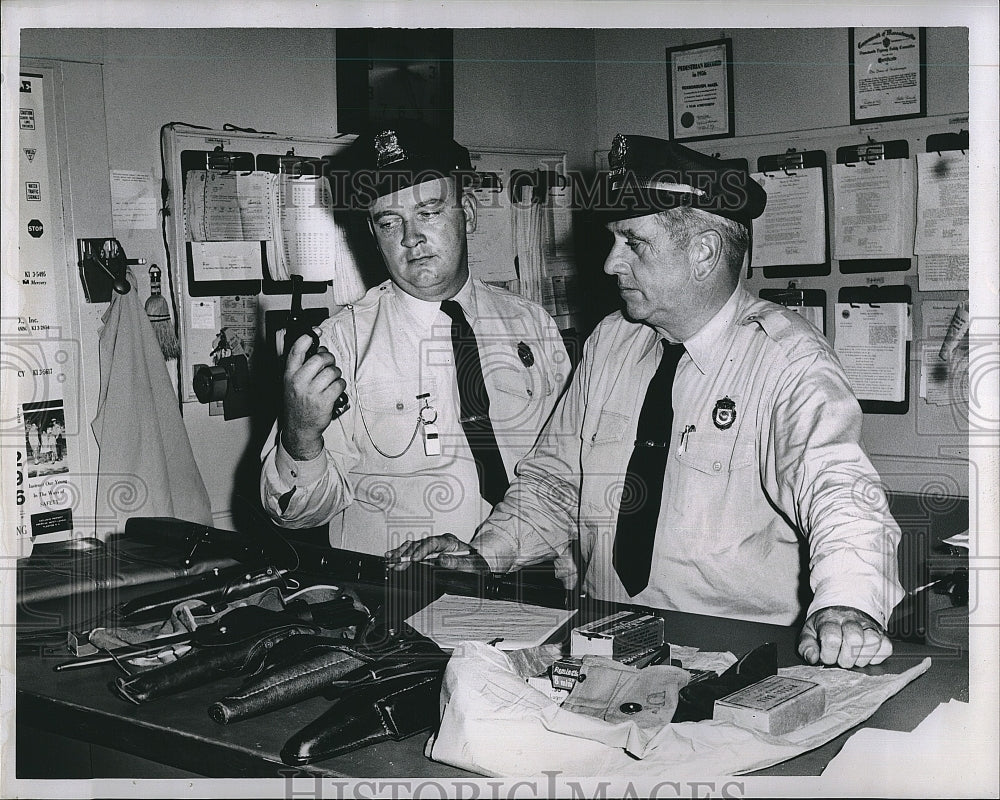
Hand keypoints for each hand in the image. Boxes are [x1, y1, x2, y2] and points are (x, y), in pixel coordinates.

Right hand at [282, 334, 345, 459]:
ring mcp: (311, 392)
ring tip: (331, 381)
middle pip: (320, 358)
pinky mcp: (324, 401)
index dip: (307, 337)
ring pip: (332, 371)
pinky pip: (339, 384)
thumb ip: (301, 367)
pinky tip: (335, 390)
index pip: (296, 350)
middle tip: (329, 364)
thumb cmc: (297, 403)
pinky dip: (341, 385)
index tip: (315, 331)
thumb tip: (318, 349)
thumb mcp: (291, 383)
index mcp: (289, 375)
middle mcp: (298, 382)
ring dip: (336, 374)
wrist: (299, 428)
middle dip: (329, 359)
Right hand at [385, 533, 489, 572]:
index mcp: (450, 541)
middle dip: (407, 553)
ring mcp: (432, 546)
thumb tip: (442, 560)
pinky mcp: (427, 553)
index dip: (421, 550)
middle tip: (397, 562)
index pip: (432, 542)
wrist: (476, 563)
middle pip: (420, 543)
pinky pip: (413, 551)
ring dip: (401, 553)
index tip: (414, 559)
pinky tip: (393, 557)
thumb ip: (457, 562)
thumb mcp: (470, 564)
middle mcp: (439, 541)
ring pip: (414, 546)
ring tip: (390, 559)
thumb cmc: (474, 563)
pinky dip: (403, 554)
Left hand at [798, 605, 892, 668]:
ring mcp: (868, 625)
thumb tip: (812, 658)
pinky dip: (877, 657)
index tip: (826, 658)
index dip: (828, 654)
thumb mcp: (809, 633)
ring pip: (873, 641)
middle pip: (854, 638)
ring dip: (862, 657)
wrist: (840, 608)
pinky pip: (887, 647)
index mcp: (830, 619)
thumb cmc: (824, 625)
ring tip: (853, 660)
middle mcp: (851, 620)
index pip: (832, 637)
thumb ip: (806, 646)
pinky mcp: (882, 633)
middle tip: (840, 661)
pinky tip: (865, 657)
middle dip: (846, 658)